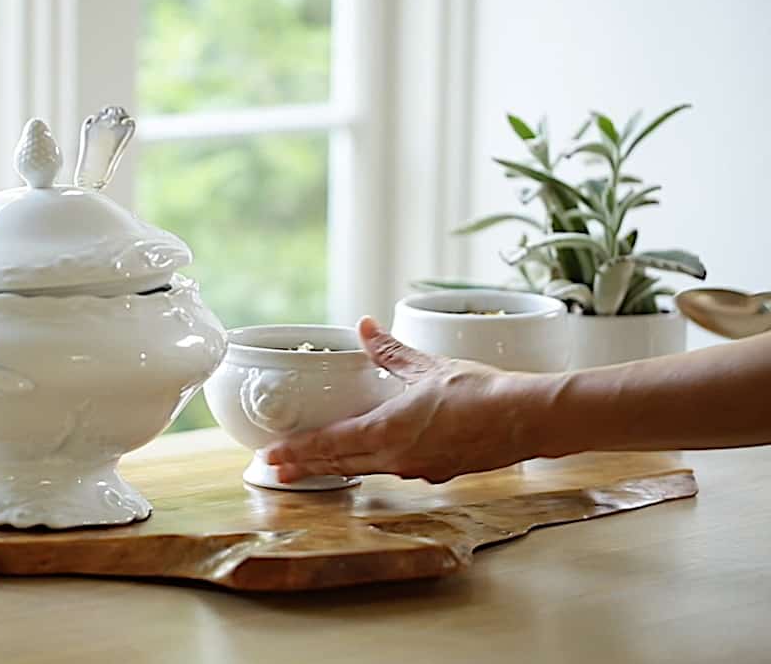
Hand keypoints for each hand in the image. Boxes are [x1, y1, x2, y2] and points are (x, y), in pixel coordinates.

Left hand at [264, 317, 545, 483]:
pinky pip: (391, 470)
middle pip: (339, 464)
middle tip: (275, 469)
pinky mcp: (437, 472)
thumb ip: (389, 350)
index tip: (270, 457)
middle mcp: (396, 458)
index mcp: (387, 431)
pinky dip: (369, 465)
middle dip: (305, 466)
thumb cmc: (481, 391)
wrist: (527, 418)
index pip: (329, 445)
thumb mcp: (427, 366)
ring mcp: (417, 470)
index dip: (297, 451)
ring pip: (364, 469)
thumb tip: (364, 325)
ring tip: (310, 469)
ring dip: (334, 468)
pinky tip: (368, 459)